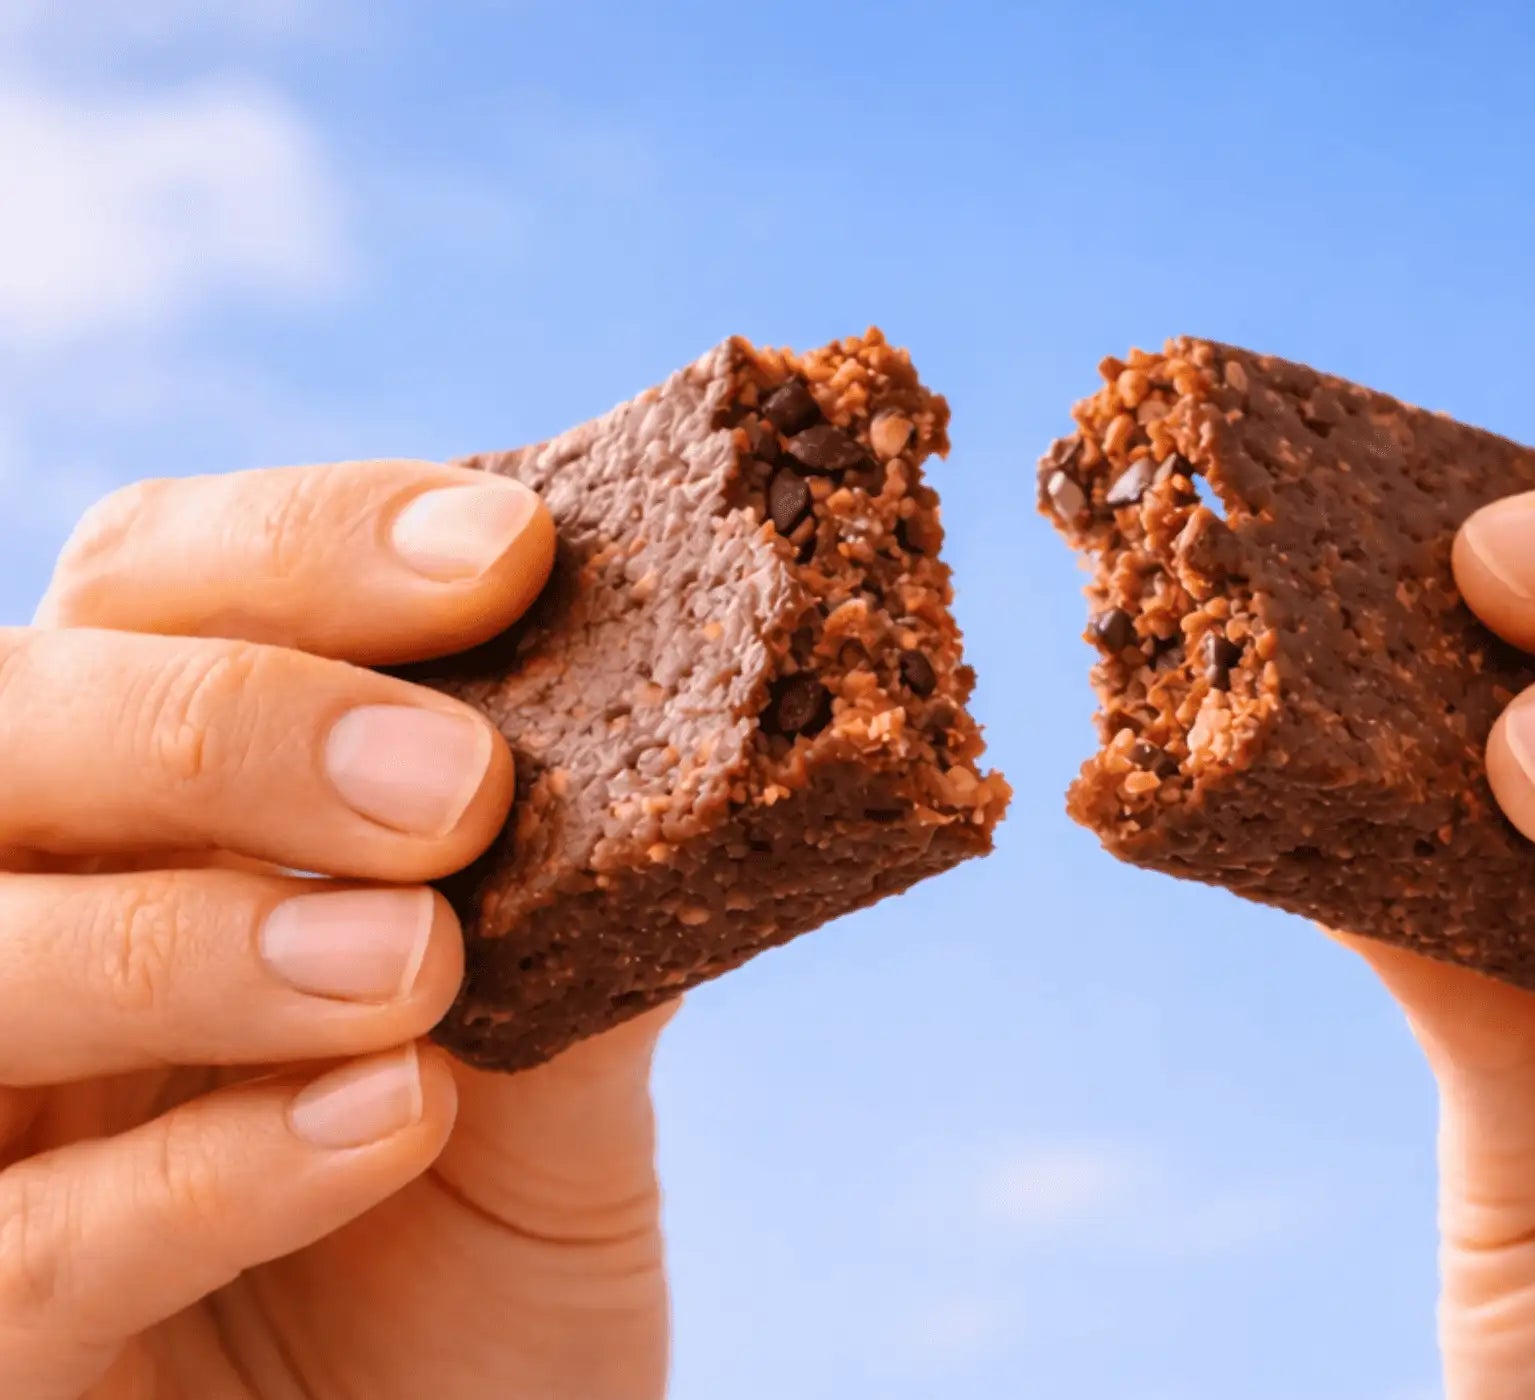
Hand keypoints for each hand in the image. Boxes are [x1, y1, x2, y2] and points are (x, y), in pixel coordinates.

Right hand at [2, 462, 673, 1399]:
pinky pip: (7, 1247)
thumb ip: (578, 916)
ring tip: (418, 967)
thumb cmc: (485, 1272)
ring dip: (198, 937)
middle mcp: (28, 925)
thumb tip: (701, 721)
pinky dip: (199, 1170)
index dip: (310, 548)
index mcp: (156, 825)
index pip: (158, 593)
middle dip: (234, 726)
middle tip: (462, 788)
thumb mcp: (561, 1078)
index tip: (512, 556)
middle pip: (14, 723)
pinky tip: (387, 1122)